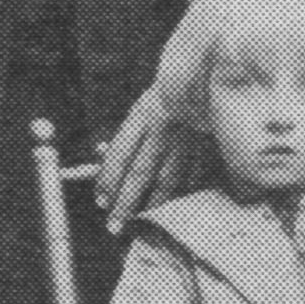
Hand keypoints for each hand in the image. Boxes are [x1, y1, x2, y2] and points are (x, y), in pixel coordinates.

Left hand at [95, 89, 200, 233]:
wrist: (203, 78)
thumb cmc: (166, 95)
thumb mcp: (141, 110)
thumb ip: (127, 137)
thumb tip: (104, 159)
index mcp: (143, 115)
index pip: (121, 154)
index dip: (109, 181)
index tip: (101, 201)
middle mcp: (163, 128)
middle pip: (141, 172)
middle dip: (126, 202)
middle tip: (115, 225)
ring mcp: (186, 138)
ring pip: (166, 178)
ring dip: (151, 202)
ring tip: (140, 218)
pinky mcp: (204, 145)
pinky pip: (190, 174)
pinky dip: (177, 191)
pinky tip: (168, 203)